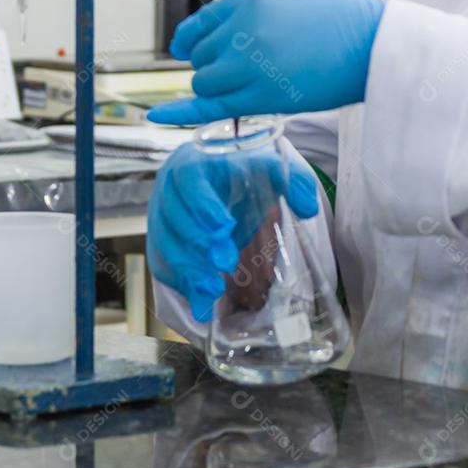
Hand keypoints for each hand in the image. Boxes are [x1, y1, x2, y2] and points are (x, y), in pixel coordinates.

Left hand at [147, 0, 384, 125]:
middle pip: (199, 57)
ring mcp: (248, 65)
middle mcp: (241, 31)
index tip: (184, 49)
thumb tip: (215, 38)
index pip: (199, 25)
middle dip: (213, 66)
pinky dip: (177, 113)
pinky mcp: (260, 97)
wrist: (375, 44)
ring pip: (203, 83)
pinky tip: (155, 116)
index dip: (189, 40)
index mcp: (246, 1)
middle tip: (246, 71)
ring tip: (250, 86)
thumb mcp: (286, 2)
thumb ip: (248, 17)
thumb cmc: (338, 23)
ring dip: (217, 88)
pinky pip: (207, 107)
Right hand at [147, 142, 318, 321]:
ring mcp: (160, 218)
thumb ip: (292, 180)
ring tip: (214, 290)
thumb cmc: (239, 176)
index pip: (189, 181)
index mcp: (192, 164)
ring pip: (164, 245)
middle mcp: (168, 190)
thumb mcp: (267, 169)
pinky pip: (162, 266)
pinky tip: (201, 303)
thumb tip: (307, 207)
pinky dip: (181, 285)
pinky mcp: (160, 243)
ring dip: (187, 270)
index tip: (224, 227)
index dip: (202, 204)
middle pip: (173, 217)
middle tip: (226, 263)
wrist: (217, 183)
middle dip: (198, 243)